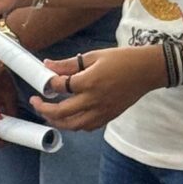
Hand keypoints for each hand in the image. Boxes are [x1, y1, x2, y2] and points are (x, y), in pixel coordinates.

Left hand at [32, 43, 163, 133]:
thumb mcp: (94, 56)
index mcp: (89, 81)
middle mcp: (94, 100)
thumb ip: (68, 64)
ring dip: (56, 121)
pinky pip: (87, 127)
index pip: (60, 87)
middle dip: (43, 108)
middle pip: (61, 112)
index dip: (48, 83)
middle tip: (35, 102)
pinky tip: (69, 117)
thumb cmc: (122, 59)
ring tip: (47, 113)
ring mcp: (102, 111)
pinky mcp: (109, 117)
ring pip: (73, 125)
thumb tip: (47, 64)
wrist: (147, 71)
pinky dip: (74, 125)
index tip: (44, 79)